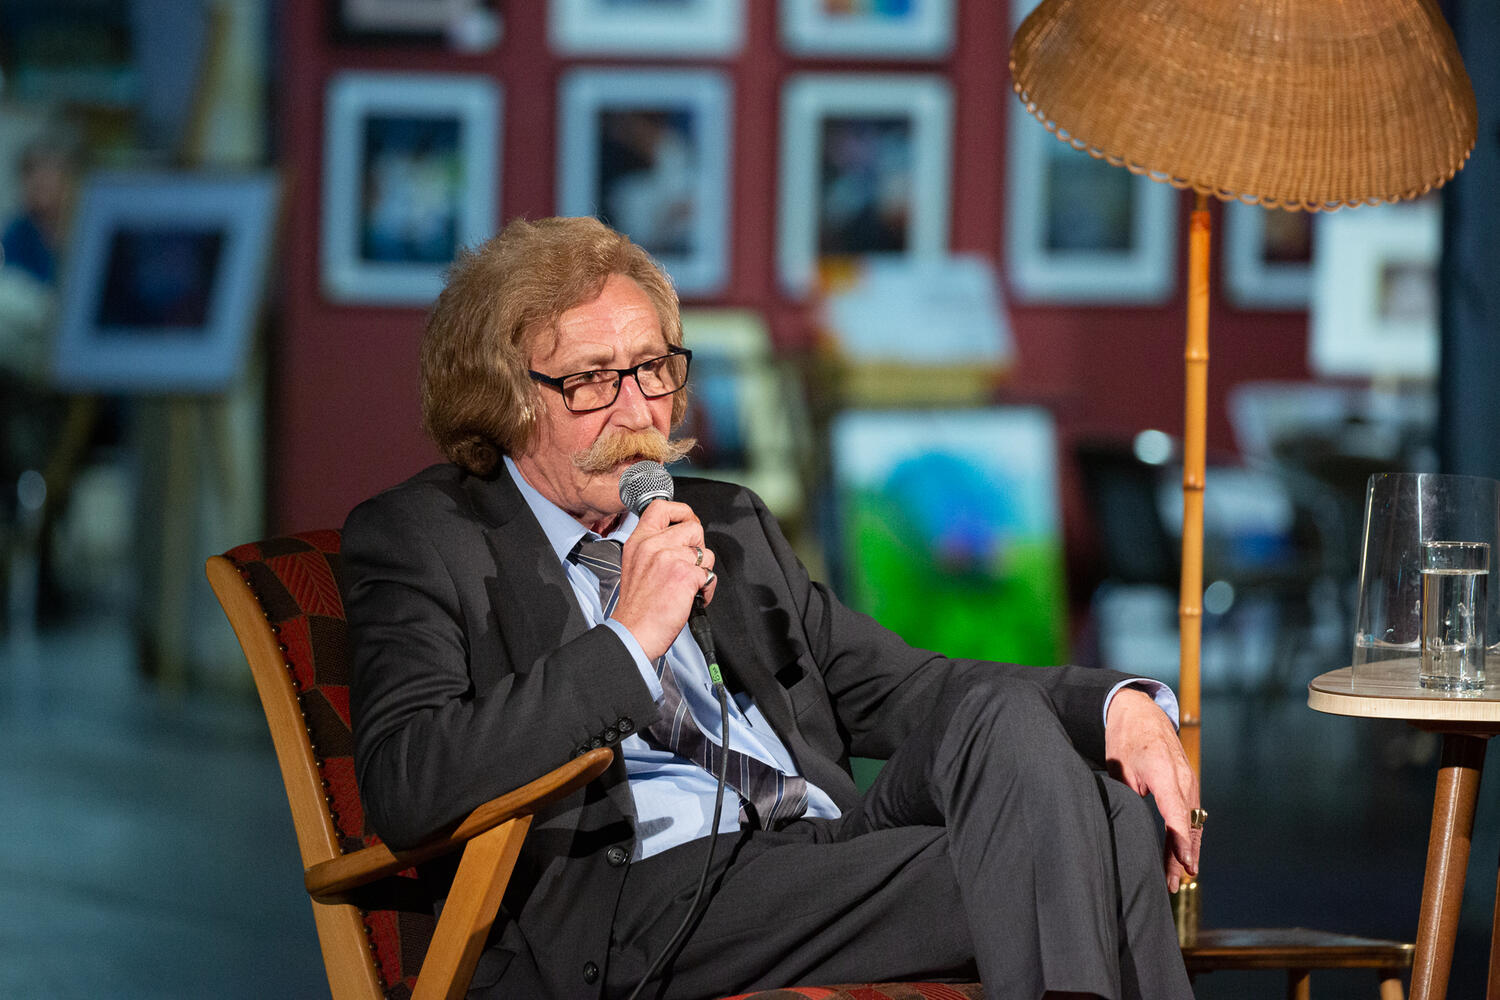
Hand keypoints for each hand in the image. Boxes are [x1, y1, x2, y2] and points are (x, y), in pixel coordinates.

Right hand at [611, 499, 716, 660]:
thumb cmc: (636, 607)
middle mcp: (653, 545)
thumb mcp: (635, 565)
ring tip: (688, 587)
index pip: (661, 507)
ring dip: (703, 571)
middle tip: (689, 567)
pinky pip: (709, 575)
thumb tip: (682, 539)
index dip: (682, 511)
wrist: (633, 632)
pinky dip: (706, 590)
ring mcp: (669, 558)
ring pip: (705, 553)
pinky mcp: (685, 575)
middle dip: (698, 548)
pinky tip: (692, 599)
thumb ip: (654, 547)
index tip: (687, 523)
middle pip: (693, 528)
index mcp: (639, 541)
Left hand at [1104, 687, 1201, 891]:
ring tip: (1180, 877)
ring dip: (1187, 848)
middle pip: (1187, 823)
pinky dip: (1188, 834)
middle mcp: (1182, 777)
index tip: (1185, 863)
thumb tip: (1127, 824)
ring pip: (1192, 821)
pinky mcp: (1188, 782)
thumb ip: (1127, 794)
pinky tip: (1183, 854)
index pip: (1176, 812)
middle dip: (1183, 855)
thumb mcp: (1118, 766)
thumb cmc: (1125, 738)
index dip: (1179, 840)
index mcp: (1164, 772)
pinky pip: (1191, 813)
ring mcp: (1188, 779)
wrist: (1140, 710)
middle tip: (1176, 883)